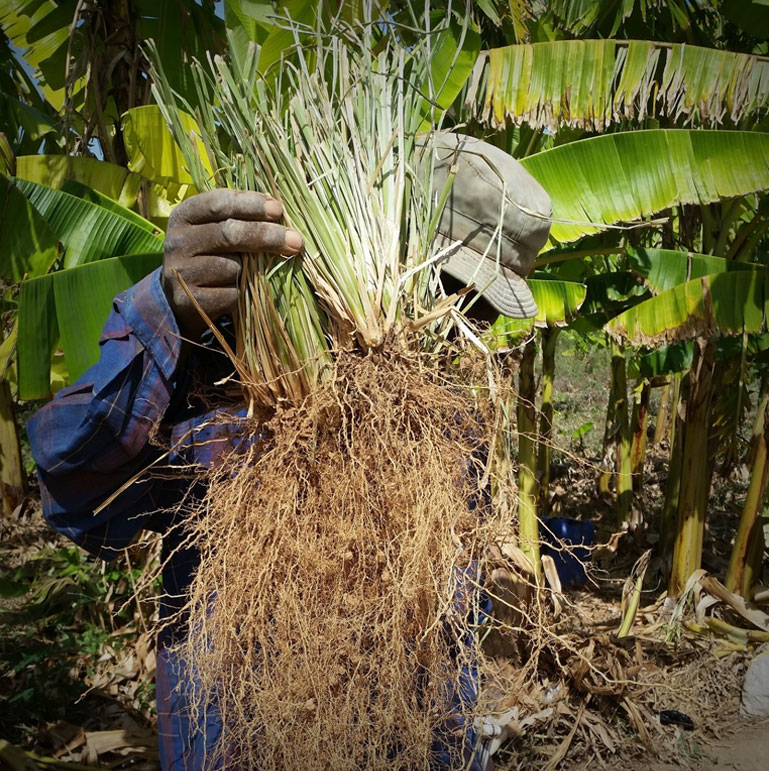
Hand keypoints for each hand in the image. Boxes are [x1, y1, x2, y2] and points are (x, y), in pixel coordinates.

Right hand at [162, 189, 303, 339]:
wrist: (179, 298)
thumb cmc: (210, 256)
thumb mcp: (216, 230)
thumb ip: (241, 219)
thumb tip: (280, 214)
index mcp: (185, 215)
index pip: (219, 203)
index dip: (251, 205)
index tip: (278, 210)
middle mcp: (178, 241)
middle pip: (229, 234)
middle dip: (267, 236)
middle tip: (297, 241)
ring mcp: (181, 272)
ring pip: (232, 267)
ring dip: (251, 271)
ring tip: (248, 273)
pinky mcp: (189, 300)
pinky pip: (231, 293)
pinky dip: (242, 293)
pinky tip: (236, 291)